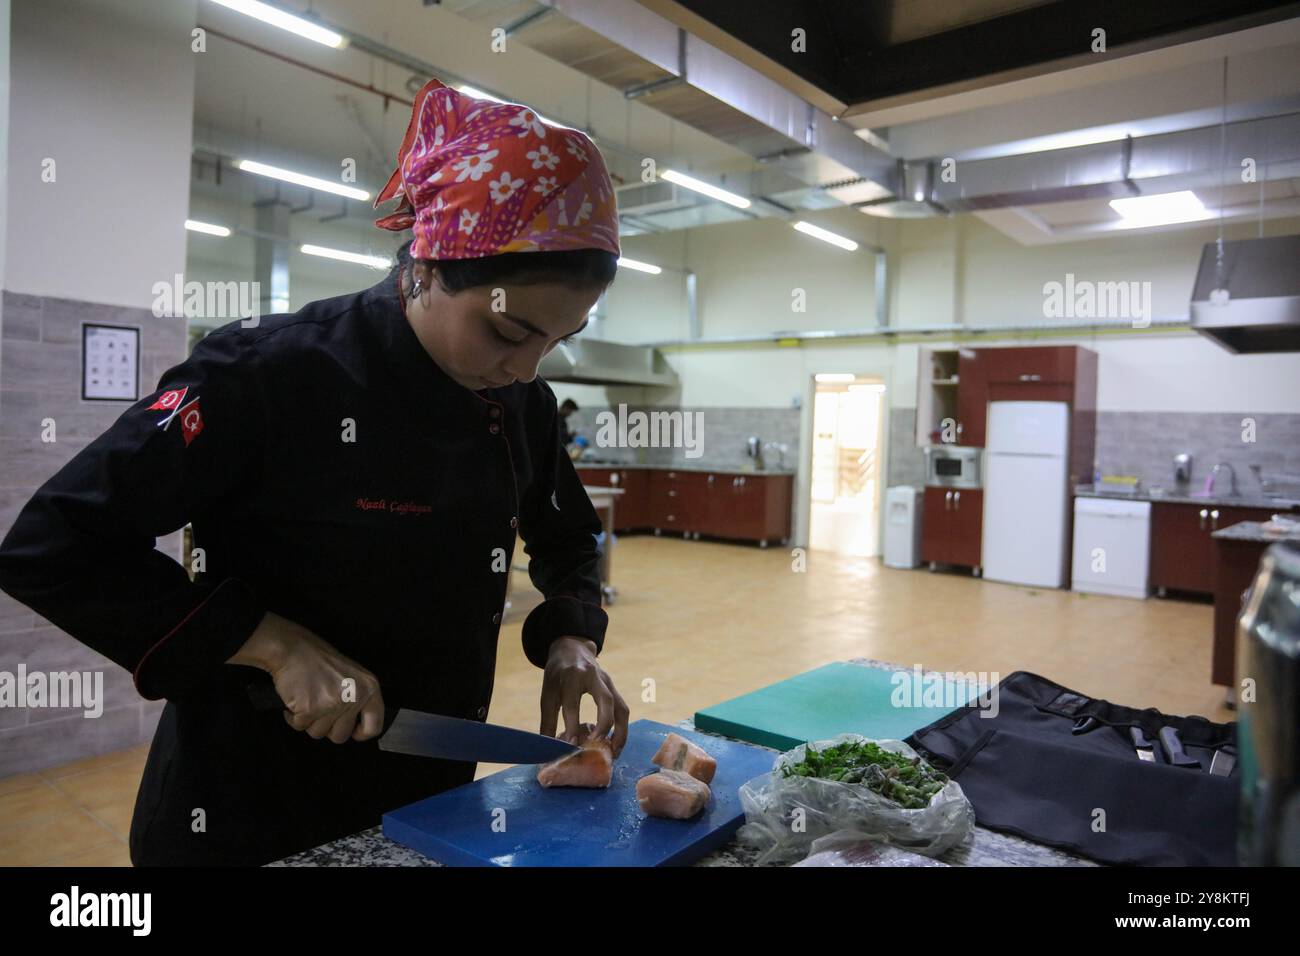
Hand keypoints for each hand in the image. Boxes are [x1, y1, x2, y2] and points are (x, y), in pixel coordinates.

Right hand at [228, 612, 384, 743]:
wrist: (292, 649)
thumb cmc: (319, 660)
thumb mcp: (353, 675)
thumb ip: (359, 699)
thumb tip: (358, 727)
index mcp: (369, 688)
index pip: (374, 726)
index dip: (360, 733)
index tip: (351, 730)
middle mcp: (354, 697)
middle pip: (341, 736)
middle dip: (327, 727)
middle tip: (321, 709)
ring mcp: (332, 704)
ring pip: (319, 733)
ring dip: (309, 721)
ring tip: (309, 699)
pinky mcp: (309, 709)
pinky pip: (300, 727)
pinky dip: (293, 717)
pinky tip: (296, 700)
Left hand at [539, 636, 628, 757]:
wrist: (572, 649)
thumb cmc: (558, 673)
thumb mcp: (548, 693)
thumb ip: (548, 721)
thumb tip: (548, 749)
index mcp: (572, 676)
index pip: (573, 703)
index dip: (571, 725)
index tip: (570, 745)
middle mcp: (593, 677)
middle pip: (606, 701)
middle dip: (604, 727)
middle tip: (596, 748)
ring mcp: (607, 682)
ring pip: (621, 708)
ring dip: (620, 732)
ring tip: (613, 753)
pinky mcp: (614, 689)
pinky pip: (622, 710)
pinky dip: (621, 729)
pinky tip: (615, 743)